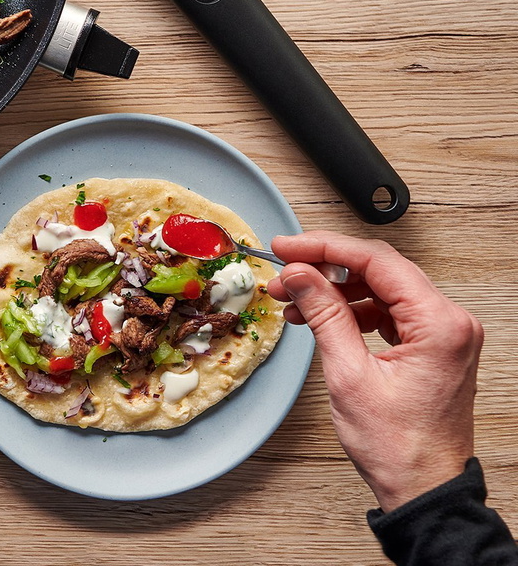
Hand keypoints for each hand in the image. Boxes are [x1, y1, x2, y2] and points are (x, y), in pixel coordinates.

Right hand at [268, 232, 482, 511]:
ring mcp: (444, 335)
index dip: (325, 248)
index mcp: (441, 324)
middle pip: (380, 270)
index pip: (377, 261)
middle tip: (284, 271)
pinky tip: (320, 317)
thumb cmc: (400, 447)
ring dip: (335, 290)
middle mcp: (450, 323)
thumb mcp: (350, 375)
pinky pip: (388, 312)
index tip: (287, 247)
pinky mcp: (433, 347)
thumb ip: (324, 315)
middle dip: (326, 267)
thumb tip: (302, 275)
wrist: (424, 488)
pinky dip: (352, 310)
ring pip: (381, 289)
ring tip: (294, 299)